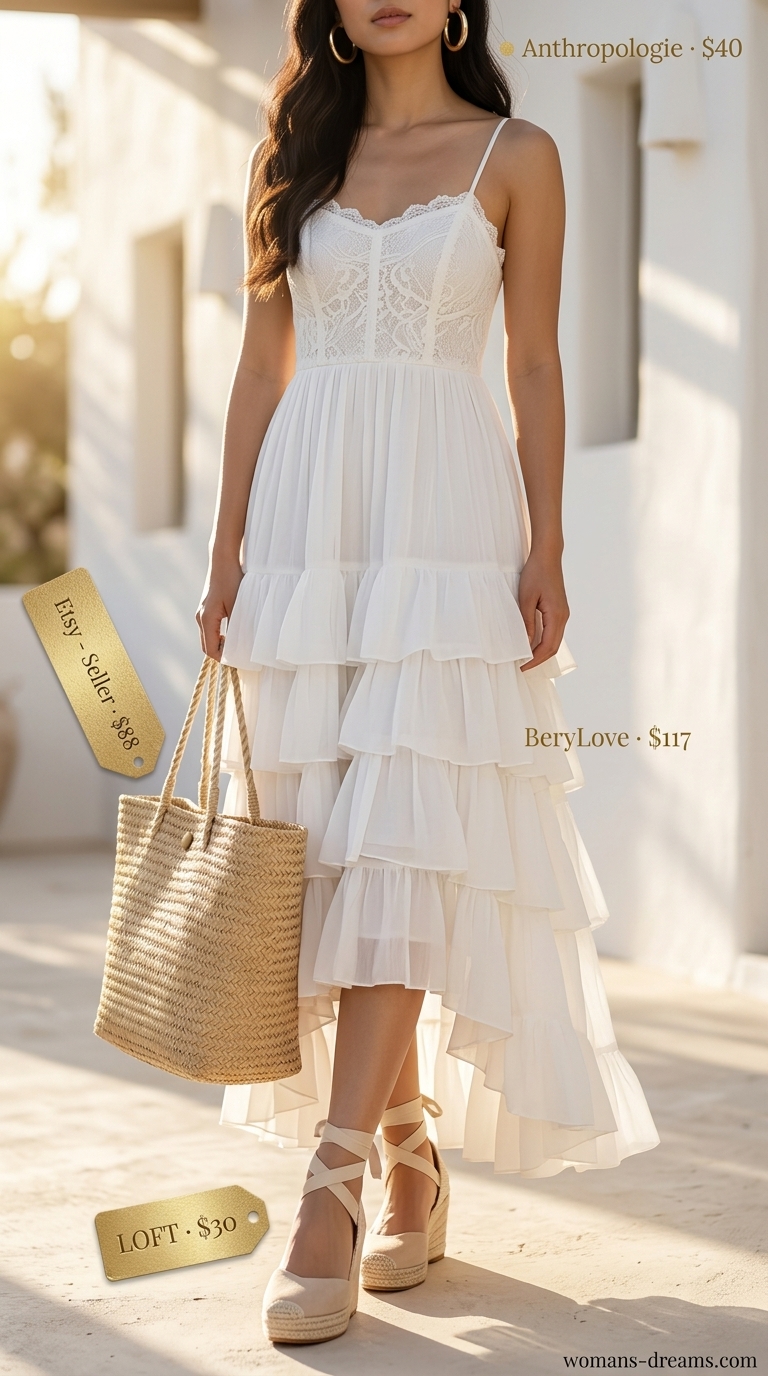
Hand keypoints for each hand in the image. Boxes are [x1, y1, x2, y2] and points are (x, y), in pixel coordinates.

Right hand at [196, 558, 243, 661]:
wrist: (223, 560)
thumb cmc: (231, 580)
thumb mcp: (238, 605)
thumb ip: (238, 627)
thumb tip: (240, 645)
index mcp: (206, 619)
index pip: (210, 650)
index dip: (223, 658)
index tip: (238, 660)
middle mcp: (200, 617)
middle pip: (207, 646)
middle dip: (221, 653)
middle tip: (240, 655)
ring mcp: (202, 613)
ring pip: (208, 638)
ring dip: (221, 644)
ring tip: (238, 644)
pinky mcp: (206, 609)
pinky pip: (210, 629)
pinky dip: (219, 636)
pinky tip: (233, 633)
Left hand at [517, 550, 568, 670]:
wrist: (547, 556)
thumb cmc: (535, 573)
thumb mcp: (525, 598)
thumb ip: (526, 621)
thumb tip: (526, 643)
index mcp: (556, 615)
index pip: (547, 646)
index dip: (535, 660)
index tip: (522, 667)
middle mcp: (563, 617)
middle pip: (553, 647)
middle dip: (538, 660)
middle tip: (522, 667)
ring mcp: (563, 614)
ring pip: (554, 641)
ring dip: (541, 652)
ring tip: (525, 658)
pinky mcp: (559, 610)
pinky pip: (553, 632)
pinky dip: (543, 642)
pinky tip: (531, 644)